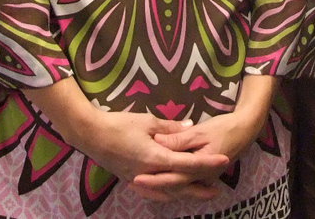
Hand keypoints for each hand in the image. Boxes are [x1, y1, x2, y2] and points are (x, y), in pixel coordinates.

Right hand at [75, 111, 229, 202]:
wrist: (90, 135)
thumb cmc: (119, 124)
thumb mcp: (147, 121)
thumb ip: (170, 128)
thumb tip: (190, 127)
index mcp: (156, 158)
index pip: (188, 163)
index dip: (207, 163)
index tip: (224, 160)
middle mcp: (150, 174)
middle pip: (180, 185)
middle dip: (199, 188)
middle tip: (217, 190)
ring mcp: (139, 179)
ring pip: (167, 192)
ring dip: (184, 193)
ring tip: (199, 194)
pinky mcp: (130, 180)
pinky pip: (153, 192)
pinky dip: (166, 194)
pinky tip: (171, 193)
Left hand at [138, 101, 266, 197]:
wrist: (246, 129)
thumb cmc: (224, 127)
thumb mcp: (201, 131)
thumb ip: (179, 138)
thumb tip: (158, 140)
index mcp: (199, 166)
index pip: (173, 177)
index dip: (154, 179)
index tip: (136, 178)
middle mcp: (201, 177)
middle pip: (173, 186)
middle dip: (153, 186)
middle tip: (133, 183)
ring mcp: (204, 178)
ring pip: (179, 187)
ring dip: (160, 187)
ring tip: (140, 184)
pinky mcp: (204, 174)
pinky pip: (185, 183)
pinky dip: (171, 184)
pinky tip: (160, 180)